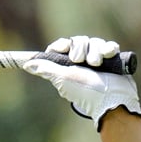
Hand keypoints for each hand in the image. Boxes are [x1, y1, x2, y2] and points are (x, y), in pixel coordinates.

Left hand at [23, 35, 140, 130]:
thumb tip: (27, 65)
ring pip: (94, 42)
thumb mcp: (64, 79)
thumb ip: (47, 70)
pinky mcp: (111, 59)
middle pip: (78, 41)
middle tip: (83, 62)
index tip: (64, 47)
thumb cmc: (85, 92)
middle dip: (81, 49)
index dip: (61, 45)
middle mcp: (81, 62)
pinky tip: (108, 54)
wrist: (112, 99)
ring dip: (95, 51)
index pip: (61, 47)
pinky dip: (108, 48)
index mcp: (66, 66)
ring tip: (97, 64)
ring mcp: (96, 60)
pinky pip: (109, 45)